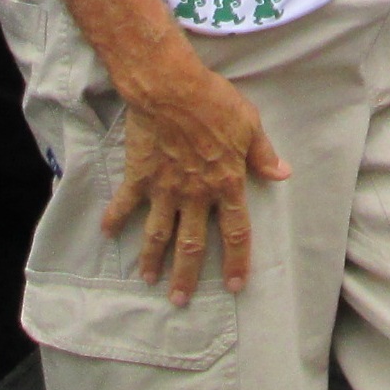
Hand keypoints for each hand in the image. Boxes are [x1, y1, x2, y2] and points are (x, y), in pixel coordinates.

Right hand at [104, 53, 290, 301]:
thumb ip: (262, 154)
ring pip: (158, 234)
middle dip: (186, 276)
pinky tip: (106, 234)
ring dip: (152, 260)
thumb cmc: (214, 102)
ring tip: (148, 280)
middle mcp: (195, 195)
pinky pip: (125, 204)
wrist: (171, 88)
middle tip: (180, 300)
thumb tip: (282, 174)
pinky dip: (114, 219)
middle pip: (192, 244)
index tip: (234, 284)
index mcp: (226, 184)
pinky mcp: (139, 176)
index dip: (237, 260)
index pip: (236, 232)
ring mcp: (165, 189)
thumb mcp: (249, 124)